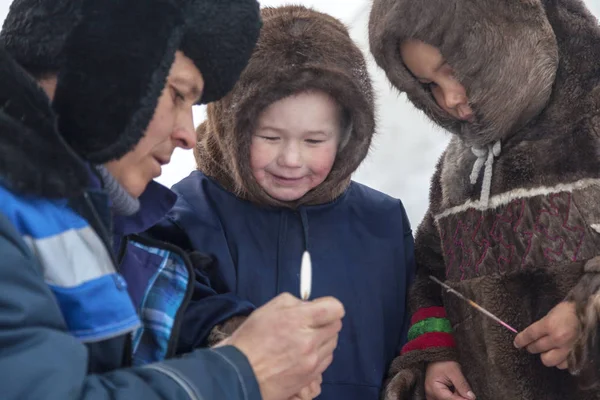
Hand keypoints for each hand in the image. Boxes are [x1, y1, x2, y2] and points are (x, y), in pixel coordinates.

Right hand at [225, 293, 343, 399]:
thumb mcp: (269, 309)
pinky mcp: (312, 376)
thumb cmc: (251, 339)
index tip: (322, 308)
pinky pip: (327, 359)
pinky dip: (320, 354)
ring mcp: (312, 360)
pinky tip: (305, 353)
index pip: (335, 309)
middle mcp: (309, 340)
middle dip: (326, 321)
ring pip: (333, 343)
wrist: (242, 373)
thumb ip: (294, 302)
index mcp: (298, 319)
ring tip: (305, 339)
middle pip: (337, 325)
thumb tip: (311, 304)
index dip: (330, 306)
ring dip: (323, 338)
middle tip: (310, 323)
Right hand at [425, 361, 474, 399]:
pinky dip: (453, 395)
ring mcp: (432, 395)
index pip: (451, 399)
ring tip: (457, 385)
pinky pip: (445, 398)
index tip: (471, 398)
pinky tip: (454, 388)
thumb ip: (462, 385)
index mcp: (434, 389)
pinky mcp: (434, 394)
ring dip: (456, 396)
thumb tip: (471, 398)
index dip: (463, 399)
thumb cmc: (444, 362)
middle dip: (459, 397)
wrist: (436, 356)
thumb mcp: (455, 372)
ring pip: (448, 399)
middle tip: (466, 391)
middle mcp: (431, 394)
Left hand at [514, 301, 578, 368]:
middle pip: (536, 348)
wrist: (588, 315)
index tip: (517, 343)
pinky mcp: (575, 356)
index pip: (530, 335)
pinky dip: (559, 360)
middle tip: (532, 344)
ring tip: (546, 349)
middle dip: (531, 346)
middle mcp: (558, 338)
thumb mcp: (551, 314)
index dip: (521, 340)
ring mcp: (567, 349)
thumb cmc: (569, 311)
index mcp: (550, 325)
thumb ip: (541, 325)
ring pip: (547, 360)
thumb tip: (528, 336)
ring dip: (545, 355)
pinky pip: (561, 365)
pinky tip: (559, 353)